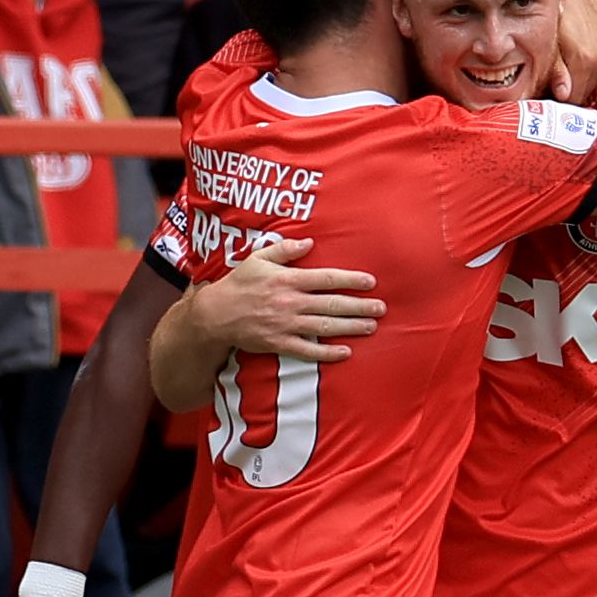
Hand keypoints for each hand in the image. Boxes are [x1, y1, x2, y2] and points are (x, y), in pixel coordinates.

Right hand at [192, 238, 382, 360]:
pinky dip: (327, 353)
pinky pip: (307, 350)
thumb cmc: (239, 284)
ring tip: (371, 326)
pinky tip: (346, 352)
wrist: (215, 314)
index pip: (325, 278)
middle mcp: (289, 302)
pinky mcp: (279, 343)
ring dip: (351, 327)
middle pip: (331, 304)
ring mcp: (285, 324)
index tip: (371, 282)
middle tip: (381, 308)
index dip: (350, 280)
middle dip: (359, 306)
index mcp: (287, 279)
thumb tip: (310, 243)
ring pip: (324, 326)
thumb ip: (284, 250)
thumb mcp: (258, 259)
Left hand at [551, 0, 596, 101]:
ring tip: (561, 68)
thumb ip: (556, 70)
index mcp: (584, 58)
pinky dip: (582, 76)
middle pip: (581, 94)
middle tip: (550, 80)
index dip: (555, 98)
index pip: (572, 97)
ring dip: (574, 83)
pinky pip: (594, 78)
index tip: (545, 92)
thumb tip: (564, 95)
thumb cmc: (557, 15)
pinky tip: (572, 63)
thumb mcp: (549, 41)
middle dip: (565, 91)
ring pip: (588, 86)